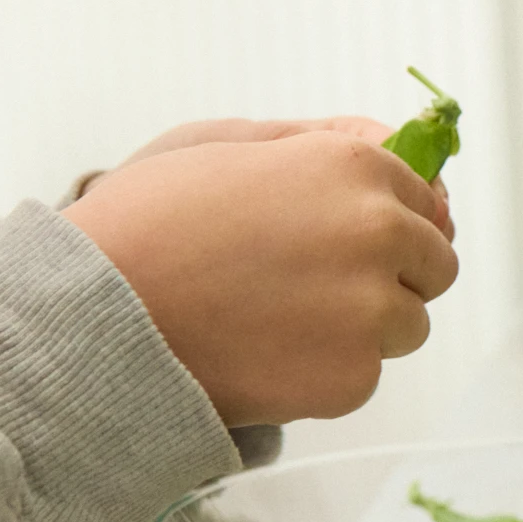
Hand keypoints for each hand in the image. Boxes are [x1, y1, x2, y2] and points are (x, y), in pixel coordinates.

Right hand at [65, 133, 458, 422]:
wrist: (90, 315)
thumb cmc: (145, 221)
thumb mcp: (225, 143)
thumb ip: (322, 142)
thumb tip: (400, 148)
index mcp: (355, 168)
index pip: (426, 199)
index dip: (386, 221)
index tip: (342, 238)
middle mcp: (380, 234)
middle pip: (433, 265)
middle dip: (389, 275)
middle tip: (307, 283)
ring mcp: (371, 311)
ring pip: (408, 325)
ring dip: (363, 326)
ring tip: (277, 317)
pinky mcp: (352, 379)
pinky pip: (366, 374)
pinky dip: (326, 371)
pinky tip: (264, 352)